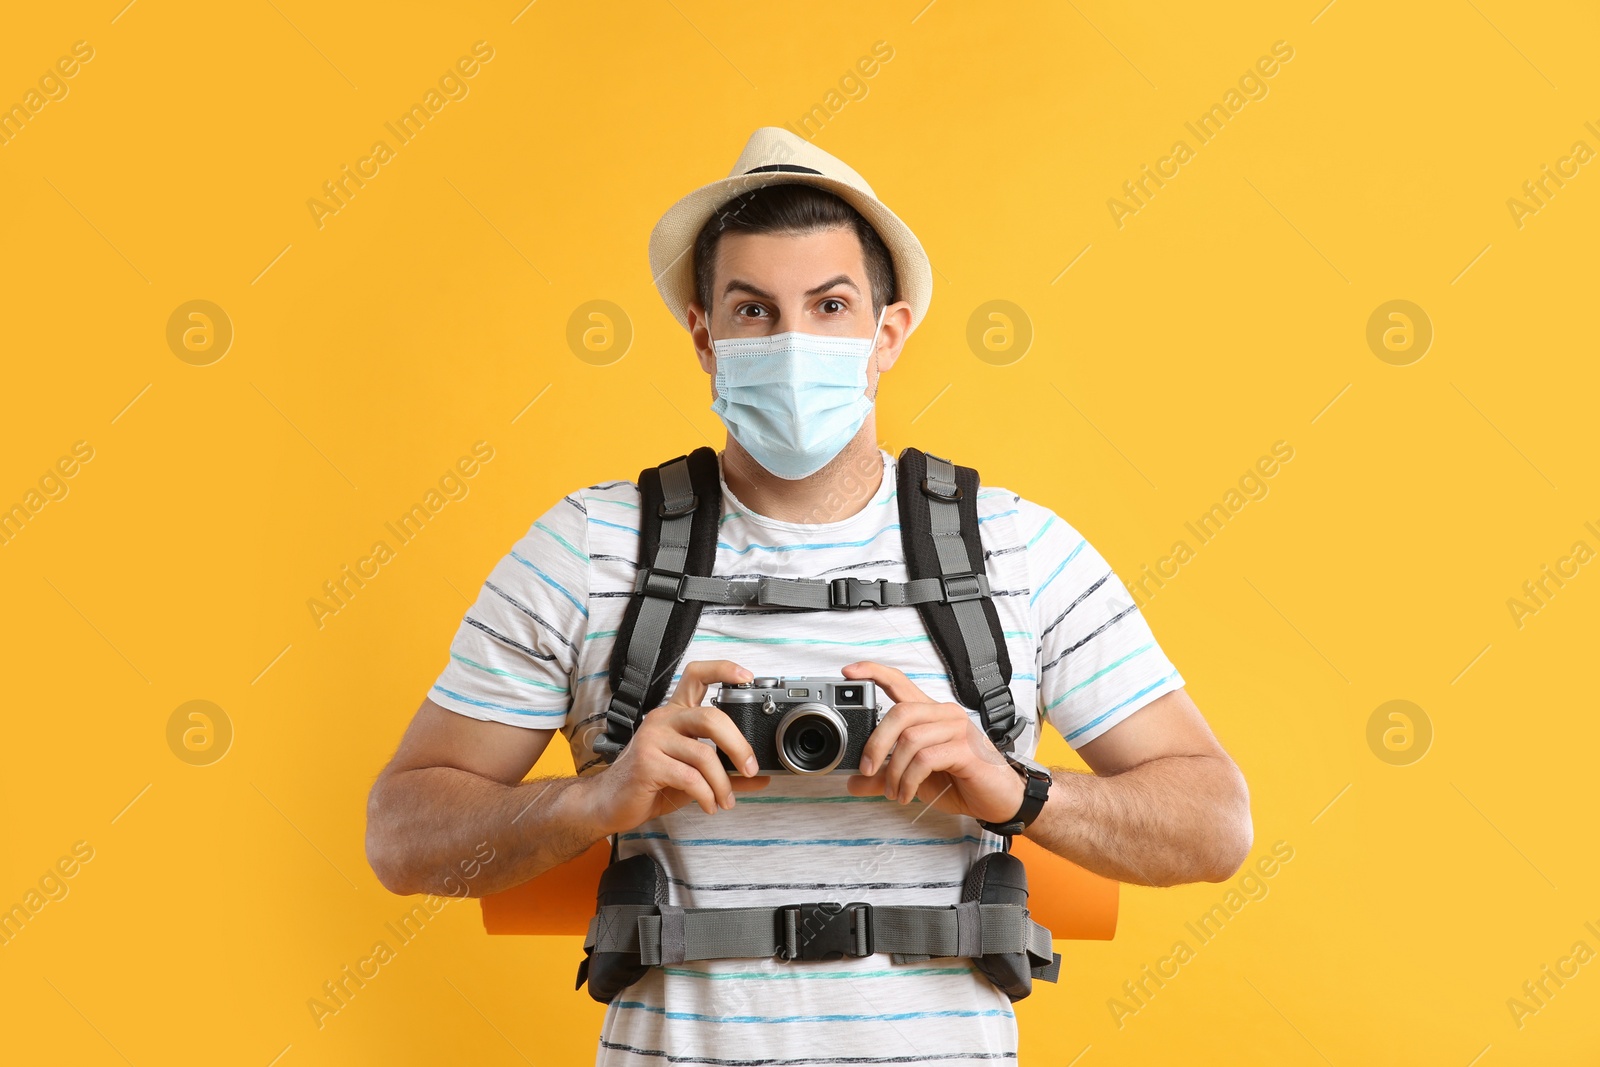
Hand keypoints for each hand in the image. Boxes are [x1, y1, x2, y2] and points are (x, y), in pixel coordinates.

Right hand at [585, 660, 770, 834]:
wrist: (609, 803)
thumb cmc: (649, 783)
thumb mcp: (693, 775)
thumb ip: (725, 773)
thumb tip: (761, 777)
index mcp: (674, 714)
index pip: (696, 676)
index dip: (723, 670)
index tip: (746, 678)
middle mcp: (663, 720)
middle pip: (711, 717)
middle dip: (738, 745)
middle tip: (749, 768)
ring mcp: (653, 739)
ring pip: (703, 753)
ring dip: (722, 783)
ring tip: (726, 800)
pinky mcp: (647, 763)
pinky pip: (689, 778)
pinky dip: (706, 795)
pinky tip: (709, 805)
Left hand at [843, 662, 1023, 823]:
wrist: (999, 800)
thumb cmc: (961, 781)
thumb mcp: (915, 777)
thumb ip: (885, 775)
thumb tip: (854, 781)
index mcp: (931, 714)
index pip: (900, 683)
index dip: (874, 673)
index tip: (849, 672)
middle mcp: (944, 715)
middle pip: (900, 712)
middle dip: (876, 743)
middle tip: (867, 769)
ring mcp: (957, 730)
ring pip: (910, 739)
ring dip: (894, 771)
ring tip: (893, 790)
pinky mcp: (966, 751)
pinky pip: (925, 759)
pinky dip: (909, 780)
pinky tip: (906, 794)